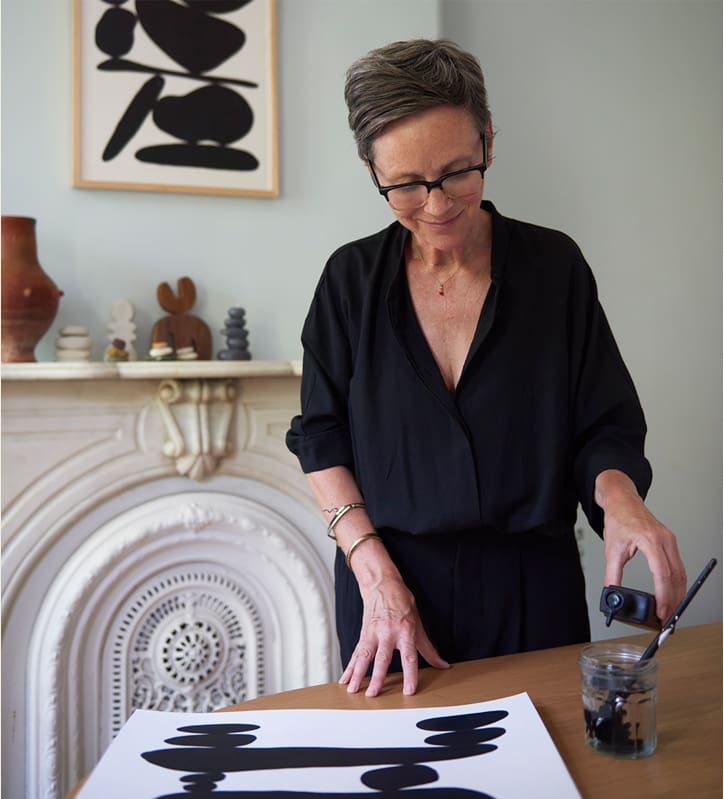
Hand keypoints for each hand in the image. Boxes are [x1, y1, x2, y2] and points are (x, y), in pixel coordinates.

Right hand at [339, 574, 448, 696]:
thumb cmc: (401, 602)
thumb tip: (442, 664)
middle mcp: (387, 633)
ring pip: (364, 656)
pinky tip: (344, 679)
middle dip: (377, 677)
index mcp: (404, 631)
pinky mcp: (363, 635)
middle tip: (373, 694)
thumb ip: (428, 648)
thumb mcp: (418, 623)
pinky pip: (356, 653)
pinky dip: (349, 667)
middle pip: (382, 658)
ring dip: (357, 674)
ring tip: (353, 689)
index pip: (409, 657)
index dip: (410, 674)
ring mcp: (373, 633)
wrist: (382, 584)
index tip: (409, 690)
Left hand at [596, 470, 686, 621]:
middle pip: (676, 577)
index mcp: (650, 540)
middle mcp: (664, 540)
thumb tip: (610, 592)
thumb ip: (611, 574)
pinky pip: (679, 566)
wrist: (623, 501)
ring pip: (681, 573)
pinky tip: (673, 594)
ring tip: (671, 611)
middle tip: (668, 619)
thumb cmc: (619, 519)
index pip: (662, 574)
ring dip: (678, 594)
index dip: (664, 597)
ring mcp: (670, 540)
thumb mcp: (612, 549)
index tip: (662, 612)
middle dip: (674, 601)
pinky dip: (677, 582)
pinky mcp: (670, 542)